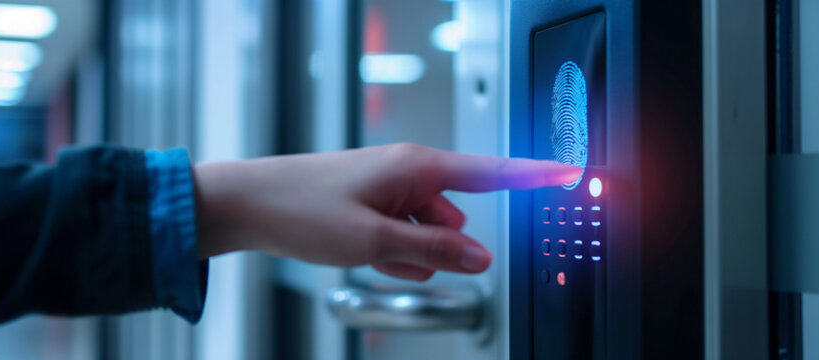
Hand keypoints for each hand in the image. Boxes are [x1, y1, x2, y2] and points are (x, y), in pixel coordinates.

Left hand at [193, 143, 579, 280]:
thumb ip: (435, 252)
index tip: (569, 172)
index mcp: (418, 166)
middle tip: (392, 252)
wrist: (248, 206)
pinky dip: (391, 253)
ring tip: (367, 252)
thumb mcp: (375, 241)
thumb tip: (482, 259)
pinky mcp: (376, 204)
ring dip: (409, 255)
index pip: (492, 172)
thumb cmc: (303, 208)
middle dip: (438, 246)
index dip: (534, 176)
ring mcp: (392, 188)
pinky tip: (361, 254)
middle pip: (455, 219)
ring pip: (428, 235)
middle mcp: (409, 171)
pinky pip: (404, 238)